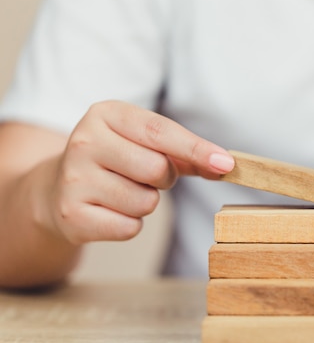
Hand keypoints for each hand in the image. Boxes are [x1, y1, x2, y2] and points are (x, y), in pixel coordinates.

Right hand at [39, 100, 233, 243]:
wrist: (57, 188)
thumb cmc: (116, 161)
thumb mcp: (145, 144)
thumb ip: (186, 152)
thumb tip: (226, 165)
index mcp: (106, 114)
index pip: (160, 131)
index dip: (197, 148)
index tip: (227, 163)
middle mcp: (84, 141)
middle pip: (157, 169)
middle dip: (165, 179)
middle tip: (147, 176)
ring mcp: (74, 179)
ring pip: (146, 203)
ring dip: (146, 203)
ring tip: (122, 192)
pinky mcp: (71, 215)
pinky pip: (129, 227)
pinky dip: (129, 224)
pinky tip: (110, 211)